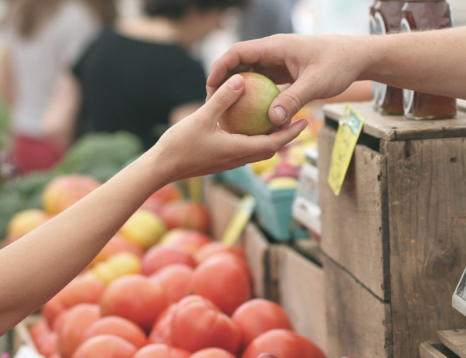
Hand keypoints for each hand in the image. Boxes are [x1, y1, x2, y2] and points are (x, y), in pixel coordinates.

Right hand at [149, 74, 306, 182]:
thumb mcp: (202, 118)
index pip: (273, 143)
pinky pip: (242, 148)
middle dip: (285, 136)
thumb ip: (222, 99)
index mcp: (238, 150)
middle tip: (296, 119)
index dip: (291, 133)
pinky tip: (246, 124)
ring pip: (256, 150)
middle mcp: (237, 159)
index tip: (304, 122)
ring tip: (276, 121)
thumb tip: (241, 80)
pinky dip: (251, 138)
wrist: (160, 169)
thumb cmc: (179, 145)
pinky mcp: (219, 160)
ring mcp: (228, 161)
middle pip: (269, 148)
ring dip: (269, 138)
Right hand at [207, 34, 369, 125]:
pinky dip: (255, 96)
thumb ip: (294, 100)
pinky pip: (264, 83)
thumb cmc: (338, 65)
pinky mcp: (285, 72)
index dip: (220, 67)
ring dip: (238, 90)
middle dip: (224, 81)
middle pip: (239, 63)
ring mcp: (279, 62)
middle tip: (213, 103)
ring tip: (227, 111)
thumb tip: (272, 120)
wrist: (357, 58)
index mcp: (276, 47)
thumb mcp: (316, 84)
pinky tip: (251, 116)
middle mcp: (274, 52)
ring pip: (251, 74)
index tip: (210, 87)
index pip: (238, 52)